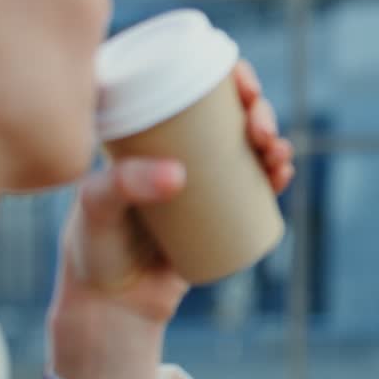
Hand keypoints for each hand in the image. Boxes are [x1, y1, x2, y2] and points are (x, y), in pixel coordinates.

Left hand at [47, 60, 293, 378]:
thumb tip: (179, 174)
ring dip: (274, 141)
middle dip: (259, 111)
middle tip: (261, 130)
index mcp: (147, 131)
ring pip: (248, 147)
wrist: (113, 304)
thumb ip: (125, 186)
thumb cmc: (93, 248)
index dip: (228, 75)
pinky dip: (275, 175)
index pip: (192, 86)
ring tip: (278, 154)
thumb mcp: (98, 208)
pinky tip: (284, 171)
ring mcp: (201, 180)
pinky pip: (256, 186)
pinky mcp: (219, 211)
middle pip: (229, 113)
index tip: (244, 84)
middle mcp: (177, 149)